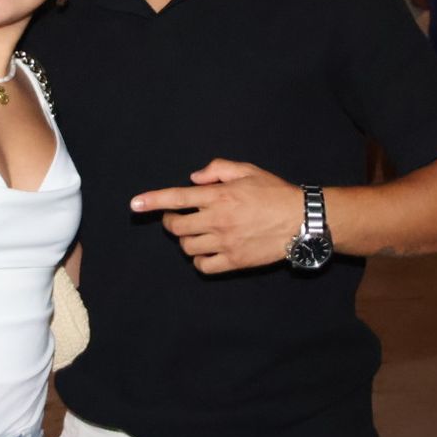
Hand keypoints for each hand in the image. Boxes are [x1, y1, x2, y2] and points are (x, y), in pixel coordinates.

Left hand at [130, 159, 302, 274]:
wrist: (301, 220)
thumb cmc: (274, 192)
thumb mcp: (247, 170)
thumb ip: (216, 169)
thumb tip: (193, 179)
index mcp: (219, 195)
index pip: (177, 197)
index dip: (153, 201)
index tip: (135, 205)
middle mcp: (218, 219)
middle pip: (176, 227)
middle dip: (170, 222)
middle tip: (177, 219)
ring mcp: (225, 242)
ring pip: (187, 246)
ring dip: (186, 240)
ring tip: (197, 234)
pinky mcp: (235, 261)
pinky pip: (204, 266)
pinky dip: (199, 260)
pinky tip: (206, 252)